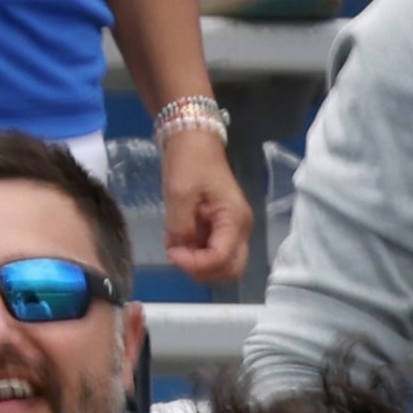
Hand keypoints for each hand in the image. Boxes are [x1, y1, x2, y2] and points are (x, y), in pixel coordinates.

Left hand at [157, 126, 253, 287]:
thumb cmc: (189, 163)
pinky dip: (193, 253)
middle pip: (229, 270)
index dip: (195, 264)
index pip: (222, 260)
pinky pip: (210, 253)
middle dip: (200, 270)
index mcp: (235, 219)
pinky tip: (177, 238)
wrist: (193, 142)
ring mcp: (231, 230)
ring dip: (195, 263)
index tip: (172, 252)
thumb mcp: (179, 193)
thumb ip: (181, 227)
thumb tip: (181, 250)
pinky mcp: (220, 229)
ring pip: (220, 265)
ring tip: (175, 242)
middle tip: (176, 254)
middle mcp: (240, 229)